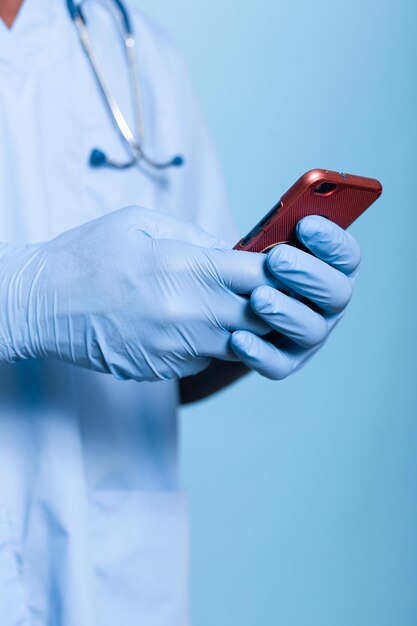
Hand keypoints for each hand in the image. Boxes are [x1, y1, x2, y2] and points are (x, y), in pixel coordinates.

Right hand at [0, 206, 277, 380]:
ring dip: (242, 324)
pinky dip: (210, 342)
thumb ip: (194, 236)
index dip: (280, 271)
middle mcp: (186, 312)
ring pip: (238, 342)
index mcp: (183, 266)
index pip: (259, 274)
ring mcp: (175, 347)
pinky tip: (190, 324)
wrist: (39, 304)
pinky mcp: (163, 369)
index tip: (285, 266)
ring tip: (225, 303)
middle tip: (267, 290)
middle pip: (260, 315)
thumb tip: (231, 250)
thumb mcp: (140, 223)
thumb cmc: (85, 256)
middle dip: (271, 303)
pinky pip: (206, 358)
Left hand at [230, 216, 360, 378]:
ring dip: (287, 313)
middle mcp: (328, 304)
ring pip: (312, 330)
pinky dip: (260, 353)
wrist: (220, 305)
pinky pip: (279, 364)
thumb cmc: (243, 266)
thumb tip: (258, 232)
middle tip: (277, 259)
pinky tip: (237, 337)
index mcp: (330, 269)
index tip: (305, 224)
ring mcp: (309, 334)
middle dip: (308, 274)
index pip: (347, 256)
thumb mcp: (249, 244)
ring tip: (258, 298)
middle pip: (337, 293)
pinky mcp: (285, 361)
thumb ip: (262, 234)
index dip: (332, 241)